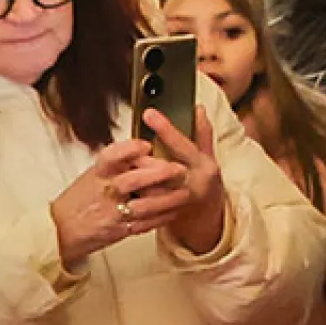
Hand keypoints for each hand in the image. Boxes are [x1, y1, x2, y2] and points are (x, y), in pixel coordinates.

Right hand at [49, 141, 184, 268]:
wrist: (59, 231)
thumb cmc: (80, 200)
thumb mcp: (92, 175)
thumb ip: (116, 165)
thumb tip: (145, 151)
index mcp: (97, 173)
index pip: (111, 156)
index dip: (129, 150)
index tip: (146, 145)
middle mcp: (104, 191)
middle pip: (133, 181)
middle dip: (159, 174)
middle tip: (179, 169)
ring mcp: (111, 212)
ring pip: (144, 205)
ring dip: (168, 199)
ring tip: (185, 193)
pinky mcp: (118, 231)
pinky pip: (145, 224)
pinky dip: (162, 217)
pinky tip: (175, 211)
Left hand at [139, 107, 230, 256]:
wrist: (205, 213)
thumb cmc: (201, 178)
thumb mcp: (204, 154)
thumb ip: (201, 132)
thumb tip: (198, 108)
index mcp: (203, 165)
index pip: (183, 144)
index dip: (166, 128)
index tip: (149, 113)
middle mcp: (194, 183)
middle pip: (167, 170)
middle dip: (145, 162)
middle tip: (126, 154)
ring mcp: (181, 202)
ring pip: (157, 193)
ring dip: (139, 186)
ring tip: (120, 178)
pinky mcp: (169, 216)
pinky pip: (152, 211)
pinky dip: (138, 205)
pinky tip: (124, 199)